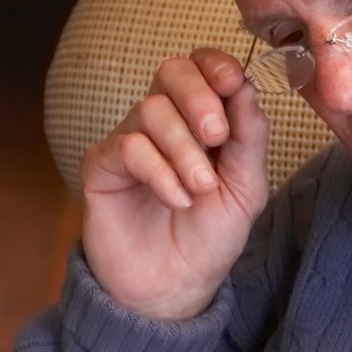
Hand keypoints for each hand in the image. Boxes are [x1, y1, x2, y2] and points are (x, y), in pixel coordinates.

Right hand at [78, 47, 269, 320]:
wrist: (173, 287)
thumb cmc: (209, 237)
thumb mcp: (246, 188)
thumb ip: (249, 137)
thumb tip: (246, 87)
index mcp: (200, 118)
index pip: (202, 66)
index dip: (215, 64)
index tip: (232, 83)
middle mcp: (163, 122)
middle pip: (172, 71)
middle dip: (199, 97)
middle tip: (215, 136)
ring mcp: (129, 140)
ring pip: (152, 110)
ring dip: (184, 150)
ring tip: (199, 190)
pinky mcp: (102, 166)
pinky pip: (129, 146)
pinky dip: (159, 172)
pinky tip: (176, 200)